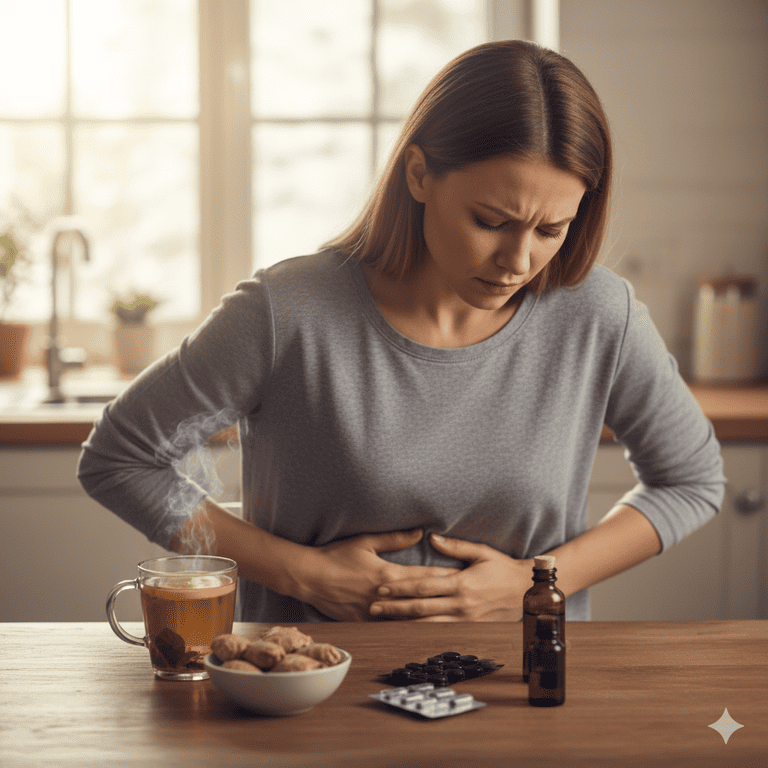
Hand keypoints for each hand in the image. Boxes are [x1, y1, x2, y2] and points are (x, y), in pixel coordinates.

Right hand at [298, 529, 460, 621]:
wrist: (310, 576)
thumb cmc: (336, 556)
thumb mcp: (366, 542)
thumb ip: (395, 539)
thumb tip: (419, 533)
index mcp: (387, 573)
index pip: (423, 576)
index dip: (445, 577)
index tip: (463, 577)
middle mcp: (384, 595)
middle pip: (420, 599)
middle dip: (443, 600)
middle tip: (465, 600)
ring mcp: (374, 611)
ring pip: (407, 618)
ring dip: (428, 618)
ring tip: (450, 620)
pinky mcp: (364, 622)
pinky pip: (389, 628)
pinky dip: (405, 630)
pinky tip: (419, 633)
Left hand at [368, 533, 532, 621]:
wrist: (526, 591)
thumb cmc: (503, 568)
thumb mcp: (481, 552)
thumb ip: (455, 546)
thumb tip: (431, 537)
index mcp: (461, 583)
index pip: (424, 586)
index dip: (401, 587)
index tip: (382, 587)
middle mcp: (461, 604)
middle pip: (421, 607)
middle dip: (395, 608)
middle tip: (374, 606)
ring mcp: (465, 619)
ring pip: (428, 624)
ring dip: (404, 623)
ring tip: (384, 622)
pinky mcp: (469, 628)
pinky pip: (442, 631)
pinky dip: (423, 631)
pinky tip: (408, 631)